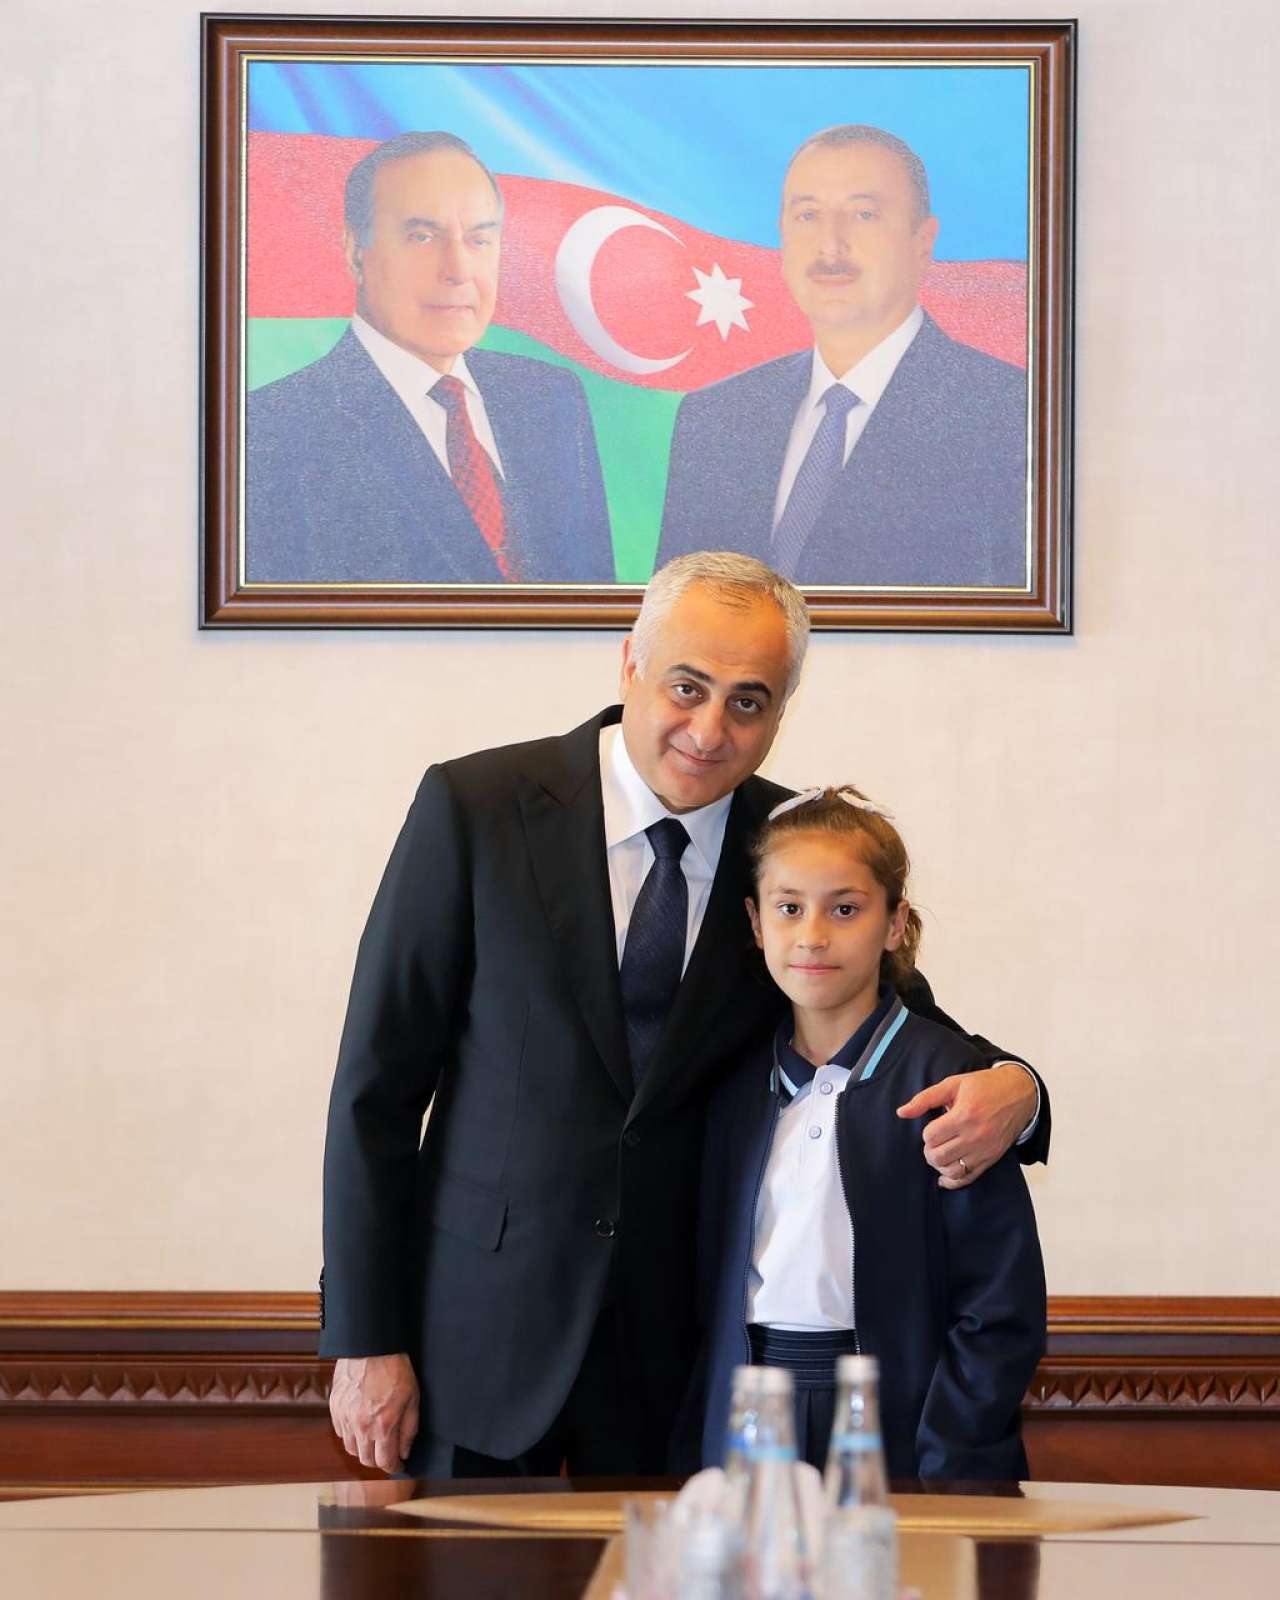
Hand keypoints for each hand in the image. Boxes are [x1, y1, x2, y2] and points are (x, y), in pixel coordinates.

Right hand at [329, 1352, 419, 1473]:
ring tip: (373, 1439)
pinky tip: (360, 1425)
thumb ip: (409, 1430)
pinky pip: (341, 1431)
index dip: (394, 1467)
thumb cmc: (395, 1369)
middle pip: (366, 1460)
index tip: (398, 1465)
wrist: (371, 1345)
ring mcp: (345, 1417)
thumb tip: (404, 1452)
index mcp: (383, 1426)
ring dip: (363, 1449)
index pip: (385, 1462)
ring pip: (351, 1448)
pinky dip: (350, 1434)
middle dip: (378, 1460)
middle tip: (387, 1453)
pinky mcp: (335, 1407)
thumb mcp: (413, 1398)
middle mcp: (361, 1426)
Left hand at [896, 1063, 1035, 1188]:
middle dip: (929, 1151)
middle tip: (933, 1142)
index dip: (927, 1133)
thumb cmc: (984, 1086)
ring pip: (952, 1171)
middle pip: (938, 1157)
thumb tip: (902, 1112)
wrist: (1019, 1093)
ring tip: (940, 1154)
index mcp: (964, 1115)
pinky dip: (953, 1181)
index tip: (933, 1127)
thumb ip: (925, 1098)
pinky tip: (944, 1176)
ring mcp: (985, 1150)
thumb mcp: (953, 1084)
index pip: (931, 1137)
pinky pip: (968, 1179)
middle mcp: (976, 1136)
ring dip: (940, 1166)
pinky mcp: (992, 1159)